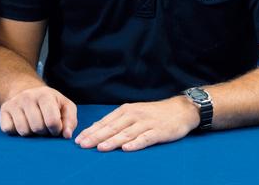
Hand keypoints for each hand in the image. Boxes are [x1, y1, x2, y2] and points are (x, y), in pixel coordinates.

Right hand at [0, 84, 77, 137]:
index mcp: (45, 94)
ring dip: (30, 133)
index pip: (52, 121)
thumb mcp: (65, 106)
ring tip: (33, 125)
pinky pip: (8, 129)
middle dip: (43, 132)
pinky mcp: (3, 109)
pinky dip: (16, 132)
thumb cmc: (50, 103)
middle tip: (43, 126)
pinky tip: (21, 124)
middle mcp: (27, 96)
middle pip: (37, 128)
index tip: (55, 127)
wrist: (27, 91)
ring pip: (23, 131)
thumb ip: (70, 120)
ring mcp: (14, 102)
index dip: (56, 130)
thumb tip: (66, 135)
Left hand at [74, 96, 199, 151]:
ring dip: (112, 141)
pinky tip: (127, 149)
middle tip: (83, 145)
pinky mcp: (158, 131)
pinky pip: (145, 138)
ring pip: (126, 133)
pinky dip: (135, 143)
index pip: (105, 122)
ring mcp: (146, 123)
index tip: (79, 139)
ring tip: (100, 148)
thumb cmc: (154, 113)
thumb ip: (120, 122)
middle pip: (112, 128)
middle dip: (96, 137)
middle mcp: (133, 115)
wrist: (179, 109)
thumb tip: (100, 132)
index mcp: (125, 111)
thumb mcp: (134, 113)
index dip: (91, 131)